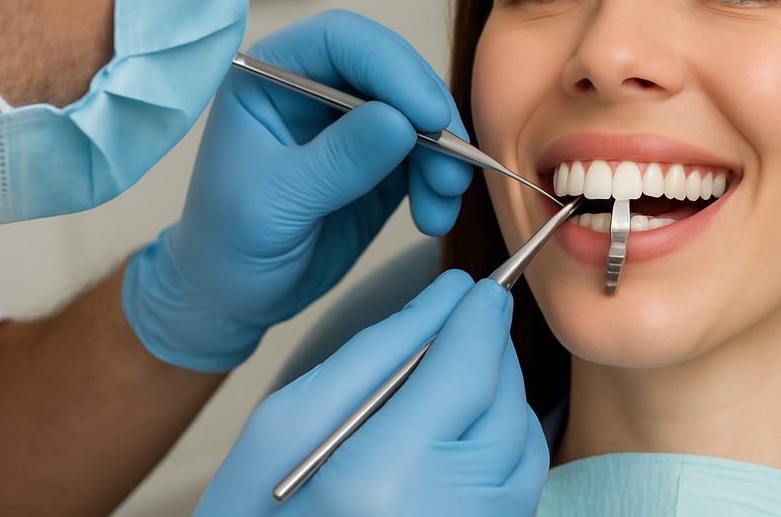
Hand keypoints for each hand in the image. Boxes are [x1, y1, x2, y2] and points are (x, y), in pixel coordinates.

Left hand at [122, 10, 471, 370]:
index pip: (340, 41)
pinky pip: (428, 154)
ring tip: (443, 202)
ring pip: (419, 112)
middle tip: (454, 165)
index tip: (429, 115)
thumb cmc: (229, 243)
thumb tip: (400, 122)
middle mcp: (316, 86)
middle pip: (392, 70)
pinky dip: (442, 182)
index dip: (392, 67)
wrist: (234, 295)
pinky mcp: (382, 160)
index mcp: (271, 75)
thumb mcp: (276, 204)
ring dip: (445, 155)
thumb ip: (338, 161)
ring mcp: (352, 122)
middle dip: (430, 115)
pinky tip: (435, 216)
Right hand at [197, 271, 549, 516]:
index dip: (481, 316)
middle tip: (469, 317)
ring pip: (523, 438)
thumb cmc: (257, 516)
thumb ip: (373, 352)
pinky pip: (519, 481)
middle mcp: (447, 513)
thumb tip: (443, 298)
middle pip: (504, 399)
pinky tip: (459, 429)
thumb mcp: (286, 423)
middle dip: (490, 348)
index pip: (466, 368)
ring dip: (500, 394)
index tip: (481, 286)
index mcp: (386, 478)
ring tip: (457, 374)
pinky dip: (502, 441)